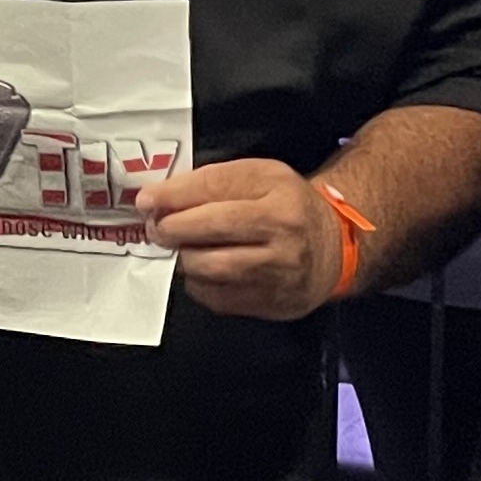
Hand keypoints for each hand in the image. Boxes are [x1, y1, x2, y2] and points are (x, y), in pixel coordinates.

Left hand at [137, 158, 344, 319]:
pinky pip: (217, 297)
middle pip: (211, 229)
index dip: (174, 196)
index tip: (145, 201)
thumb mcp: (261, 177)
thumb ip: (213, 183)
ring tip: (182, 249)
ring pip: (210, 267)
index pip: (215, 188)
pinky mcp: (272, 303)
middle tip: (157, 229)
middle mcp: (282, 231)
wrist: (335, 247)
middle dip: (173, 229)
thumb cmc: (287, 206)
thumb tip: (157, 200)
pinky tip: (204, 272)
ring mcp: (278, 271)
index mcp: (276, 191)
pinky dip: (199, 284)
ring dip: (184, 258)